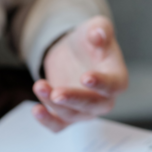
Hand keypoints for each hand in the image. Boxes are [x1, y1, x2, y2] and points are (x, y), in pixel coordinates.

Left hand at [32, 16, 127, 131]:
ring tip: (39, 85)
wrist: (73, 51)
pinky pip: (58, 125)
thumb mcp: (96, 27)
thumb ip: (101, 29)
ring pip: (71, 115)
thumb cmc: (90, 40)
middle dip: (73, 100)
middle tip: (57, 93)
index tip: (85, 77)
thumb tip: (98, 34)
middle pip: (92, 106)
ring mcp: (84, 110)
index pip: (113, 85)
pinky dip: (47, 121)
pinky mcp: (66, 114)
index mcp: (116, 78)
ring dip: (53, 104)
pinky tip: (35, 110)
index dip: (101, 83)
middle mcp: (103, 99)